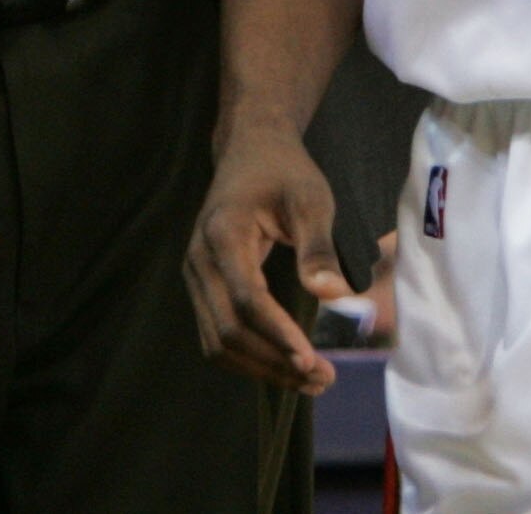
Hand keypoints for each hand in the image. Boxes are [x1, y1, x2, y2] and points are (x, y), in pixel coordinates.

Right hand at [183, 125, 350, 396]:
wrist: (250, 150)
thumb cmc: (285, 171)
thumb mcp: (311, 200)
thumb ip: (318, 248)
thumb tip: (335, 298)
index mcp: (223, 235)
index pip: (246, 300)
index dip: (277, 335)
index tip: (311, 360)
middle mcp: (199, 261)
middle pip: (227, 330)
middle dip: (273, 362)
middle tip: (322, 379)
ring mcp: (195, 276)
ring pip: (217, 341)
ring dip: (261, 368)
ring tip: (309, 381)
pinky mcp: (202, 286)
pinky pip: (217, 333)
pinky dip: (249, 356)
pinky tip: (284, 365)